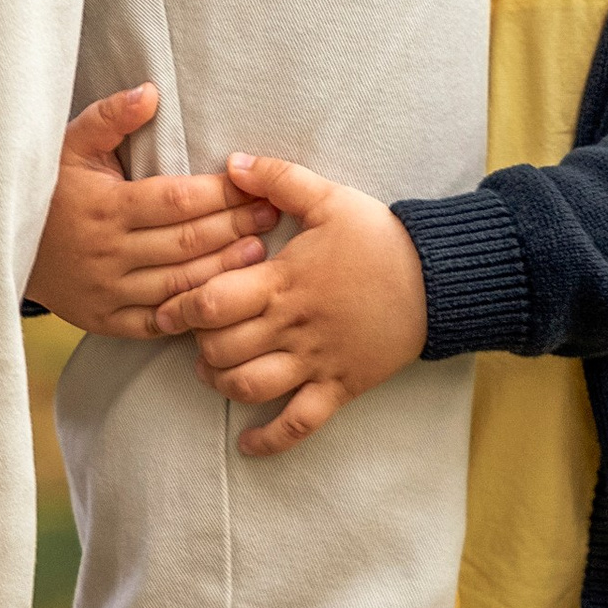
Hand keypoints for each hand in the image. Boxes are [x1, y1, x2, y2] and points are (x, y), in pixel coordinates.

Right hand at [25, 85, 275, 336]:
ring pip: (180, 285)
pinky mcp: (105, 320)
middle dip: (236, 227)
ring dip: (225, 270)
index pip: (178, 200)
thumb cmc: (48, 187)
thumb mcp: (70, 144)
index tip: (254, 183)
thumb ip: (111, 117)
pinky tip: (223, 298)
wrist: (0, 244)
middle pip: (188, 243)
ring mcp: (107, 291)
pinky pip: (159, 322)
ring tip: (260, 255)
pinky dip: (193, 311)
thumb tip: (152, 92)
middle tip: (272, 215)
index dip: (222, 193)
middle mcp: (108, 253)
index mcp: (105, 207)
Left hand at [153, 151, 427, 454]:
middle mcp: (293, 327)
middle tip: (196, 334)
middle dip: (198, 345)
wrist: (439, 281)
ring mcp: (316, 362)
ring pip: (250, 388)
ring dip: (222, 384)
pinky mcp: (339, 388)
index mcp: (283, 281)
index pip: (212, 302)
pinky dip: (269, 440)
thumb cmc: (380, 239)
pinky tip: (246, 444)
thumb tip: (232, 162)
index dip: (181, 308)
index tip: (167, 307)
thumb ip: (278, 178)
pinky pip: (299, 424)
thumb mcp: (330, 198)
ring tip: (214, 372)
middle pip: (222, 349)